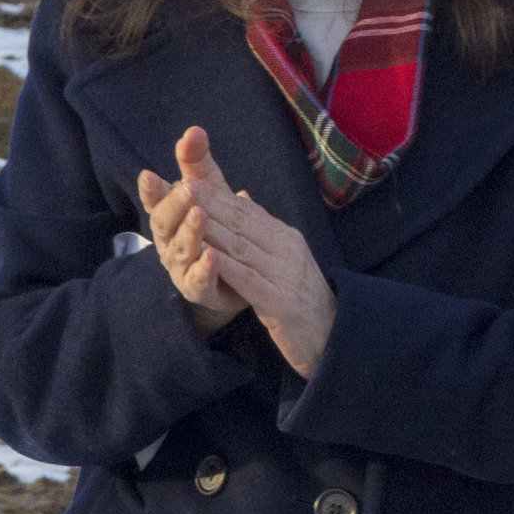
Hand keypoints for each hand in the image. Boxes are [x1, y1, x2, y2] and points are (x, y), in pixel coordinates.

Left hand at [138, 125, 337, 381]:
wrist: (330, 334)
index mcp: (285, 237)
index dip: (219, 195)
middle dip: (212, 204)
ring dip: (213, 229)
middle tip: (183, 186)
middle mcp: (287, 249)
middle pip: (243, 223)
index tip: (192, 179)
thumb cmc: (300, 298)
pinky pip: (247, 279)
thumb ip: (261, 230)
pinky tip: (205, 255)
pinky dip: (225, 266)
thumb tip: (241, 197)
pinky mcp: (279, 301)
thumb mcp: (282, 259)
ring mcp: (284, 274)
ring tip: (187, 213)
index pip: (248, 211)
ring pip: (242, 247)